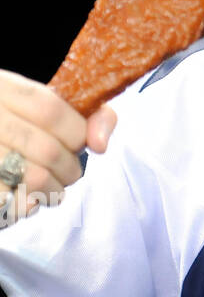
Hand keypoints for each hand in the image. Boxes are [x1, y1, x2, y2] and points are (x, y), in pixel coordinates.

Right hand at [0, 70, 115, 220]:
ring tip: (50, 188)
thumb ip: (87, 114)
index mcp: (3, 89)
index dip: (77, 133)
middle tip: (68, 173)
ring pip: (33, 179)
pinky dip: (26, 206)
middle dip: (70, 168)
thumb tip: (100, 146)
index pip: (51, 111)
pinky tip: (26, 199)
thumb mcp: (46, 104)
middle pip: (47, 150)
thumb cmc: (19, 125)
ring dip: (52, 190)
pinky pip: (11, 202)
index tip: (80, 143)